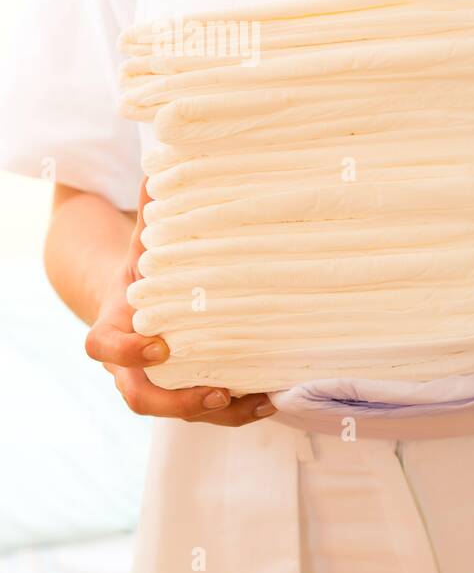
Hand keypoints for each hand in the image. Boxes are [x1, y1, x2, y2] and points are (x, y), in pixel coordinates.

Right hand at [84, 181, 275, 426]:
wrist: (131, 304)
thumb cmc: (139, 273)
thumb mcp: (140, 244)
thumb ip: (152, 213)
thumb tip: (161, 160)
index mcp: (113, 327)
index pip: (103, 347)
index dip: (126, 351)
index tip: (160, 345)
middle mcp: (130, 364)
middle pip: (140, 396)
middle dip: (177, 402)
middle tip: (217, 393)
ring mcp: (156, 382)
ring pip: (178, 411)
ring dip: (218, 412)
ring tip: (260, 401)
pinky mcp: (183, 392)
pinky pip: (205, 412)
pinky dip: (236, 411)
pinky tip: (270, 399)